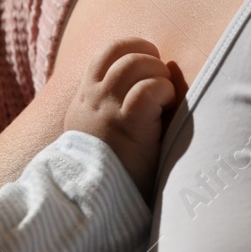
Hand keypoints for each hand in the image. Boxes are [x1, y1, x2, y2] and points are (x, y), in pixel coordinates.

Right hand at [61, 37, 179, 194]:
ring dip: (159, 74)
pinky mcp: (127, 123)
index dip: (133, 49)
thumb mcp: (94, 135)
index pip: (106, 52)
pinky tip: (166, 110)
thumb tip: (145, 88)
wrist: (89, 202)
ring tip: (165, 99)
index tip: (151, 64)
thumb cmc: (103, 174)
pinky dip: (164, 92)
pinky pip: (150, 88)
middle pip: (122, 51)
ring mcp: (107, 108)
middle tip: (162, 83)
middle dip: (150, 59)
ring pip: (136, 63)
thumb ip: (108, 110)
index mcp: (84, 99)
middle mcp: (92, 98)